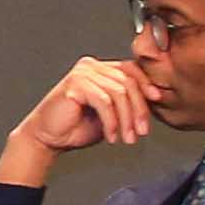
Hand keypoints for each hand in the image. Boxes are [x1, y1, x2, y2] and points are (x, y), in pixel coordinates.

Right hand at [0, 53, 156, 183]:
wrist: (47, 138)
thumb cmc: (75, 126)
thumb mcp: (111, 113)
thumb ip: (127, 102)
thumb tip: (154, 99)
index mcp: (100, 69)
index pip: (131, 69)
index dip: (146, 84)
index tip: (157, 100)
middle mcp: (91, 66)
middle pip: (128, 82)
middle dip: (138, 109)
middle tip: (141, 131)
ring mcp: (82, 73)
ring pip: (119, 93)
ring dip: (126, 119)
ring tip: (126, 137)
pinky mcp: (75, 84)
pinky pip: (104, 101)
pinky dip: (111, 121)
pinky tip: (111, 135)